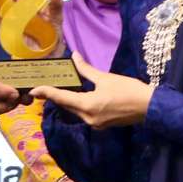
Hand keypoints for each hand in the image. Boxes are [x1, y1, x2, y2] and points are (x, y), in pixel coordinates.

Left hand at [32, 64, 151, 128]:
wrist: (149, 107)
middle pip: (66, 106)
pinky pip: (84, 114)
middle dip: (55, 96)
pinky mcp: (101, 125)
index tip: (33, 90)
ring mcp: (94, 124)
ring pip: (75, 110)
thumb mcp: (106, 78)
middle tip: (44, 87)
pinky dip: (78, 105)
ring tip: (59, 89)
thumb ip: (86, 69)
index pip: (61, 98)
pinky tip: (78, 97)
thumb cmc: (128, 90)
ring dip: (67, 101)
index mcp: (87, 106)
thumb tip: (74, 56)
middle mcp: (87, 118)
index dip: (46, 93)